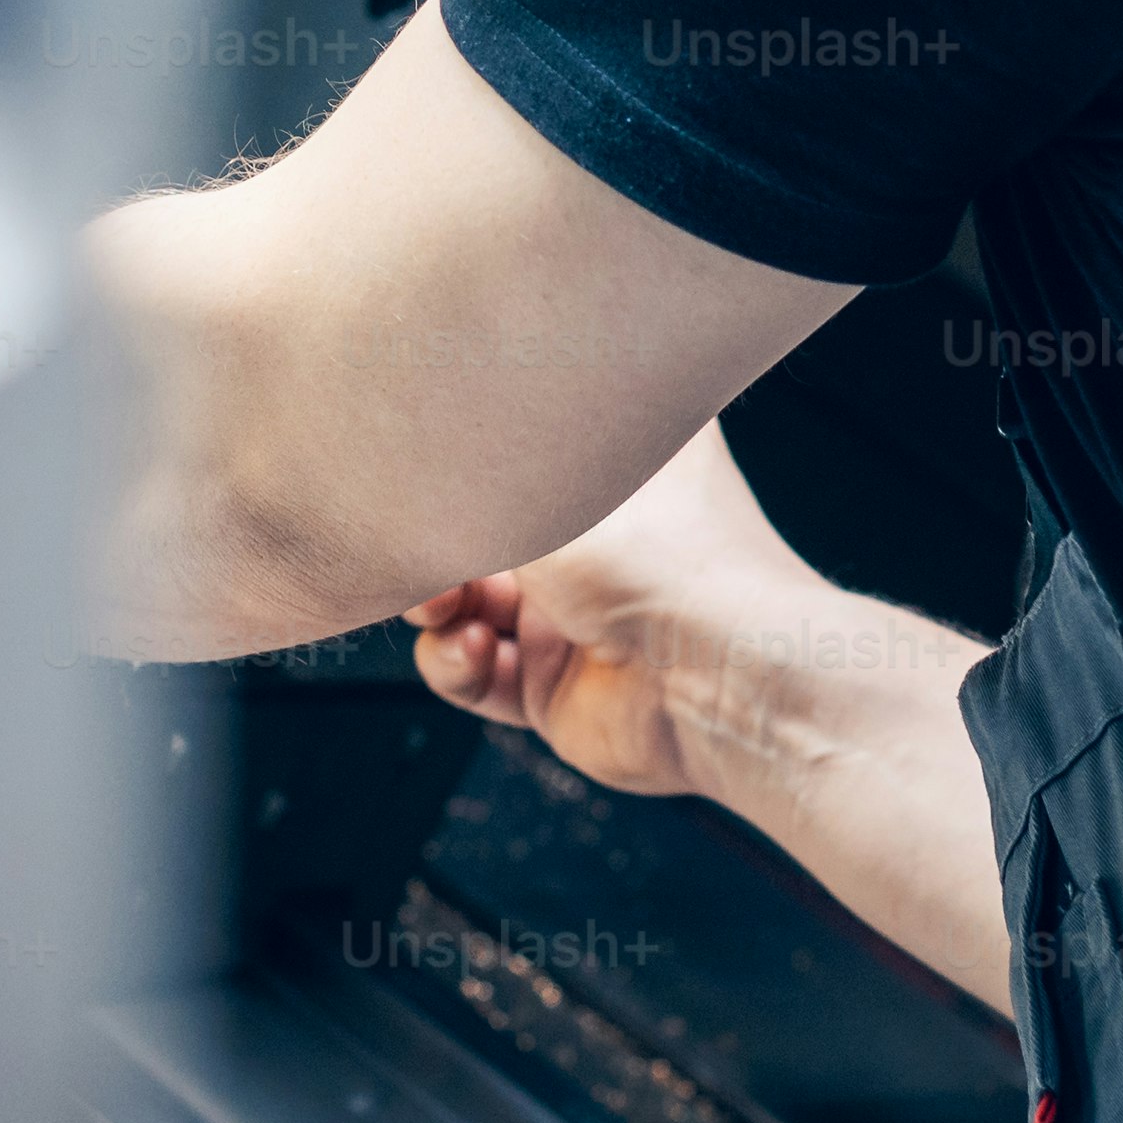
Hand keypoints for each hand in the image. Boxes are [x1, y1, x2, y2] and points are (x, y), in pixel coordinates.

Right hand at [416, 428, 1006, 1009]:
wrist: (720, 679)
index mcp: (616, 458)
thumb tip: (403, 453)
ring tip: (447, 605)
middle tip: (419, 542)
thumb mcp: (542, 477)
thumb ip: (467, 464)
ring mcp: (574, 614)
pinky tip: (476, 650)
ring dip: (437, 604)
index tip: (421, 452)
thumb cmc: (655, 554)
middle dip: (434, 539)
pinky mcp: (555, 686)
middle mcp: (598, 536)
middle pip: (479, 529)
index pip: (524, 436)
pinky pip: (476, 673)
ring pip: (463, 602)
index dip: (469, 446)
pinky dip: (458, 664)